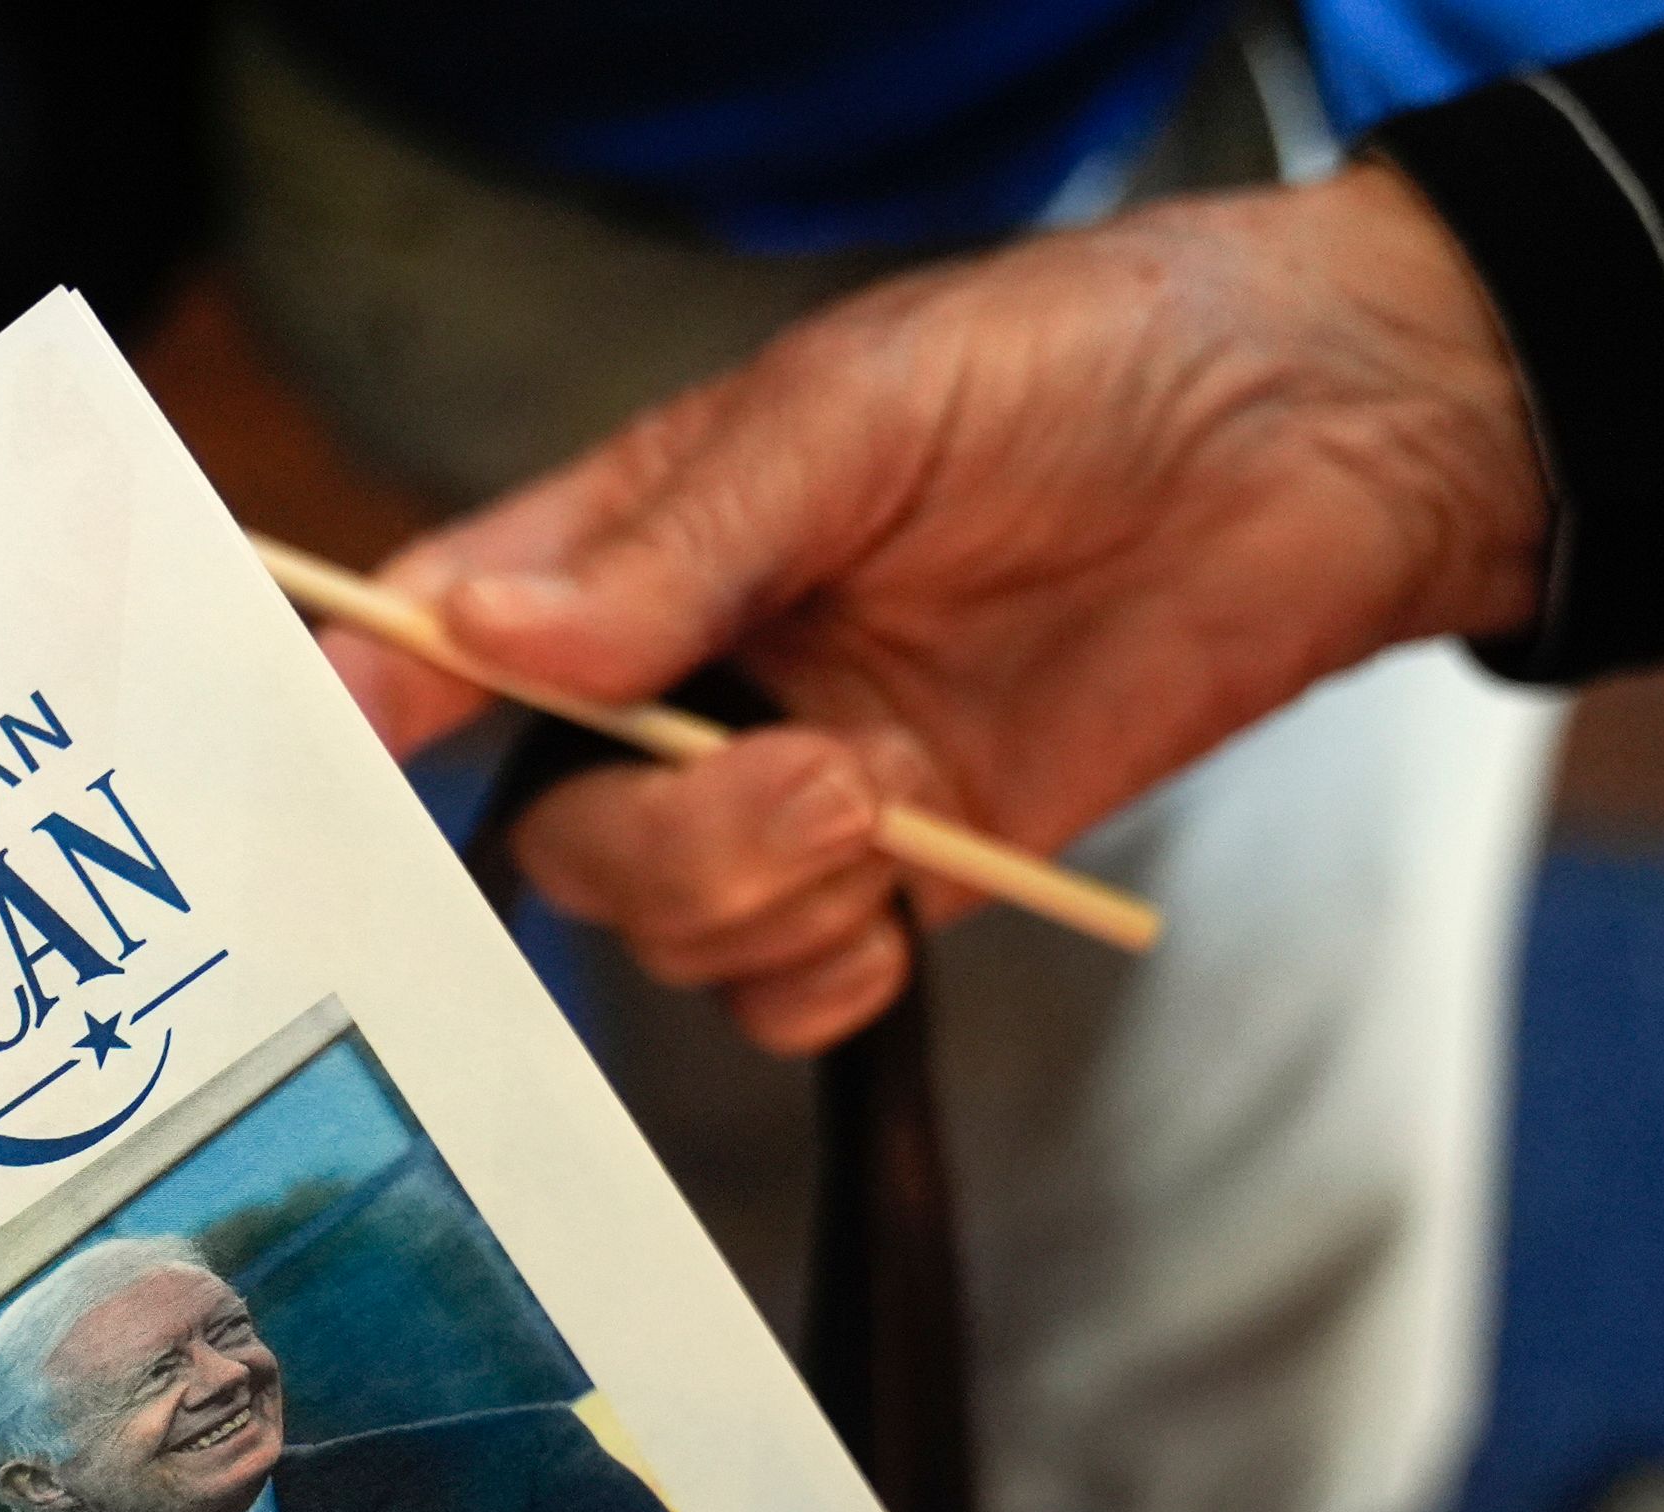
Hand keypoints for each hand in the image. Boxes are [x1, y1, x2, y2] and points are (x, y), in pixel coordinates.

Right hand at [321, 163, 1547, 1052]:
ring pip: (662, 928)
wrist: (1320, 448)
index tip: (343, 737)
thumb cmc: (1087, 368)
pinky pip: (779, 991)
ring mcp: (785, 790)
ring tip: (894, 795)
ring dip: (763, 895)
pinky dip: (823, 973)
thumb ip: (675, 546)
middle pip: (555, 837)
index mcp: (637, 542)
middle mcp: (686, 683)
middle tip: (812, 771)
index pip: (454, 631)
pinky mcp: (894, 876)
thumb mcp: (860, 414)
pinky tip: (906, 902)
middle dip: (659, 841)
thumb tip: (494, 642)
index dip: (378, 695)